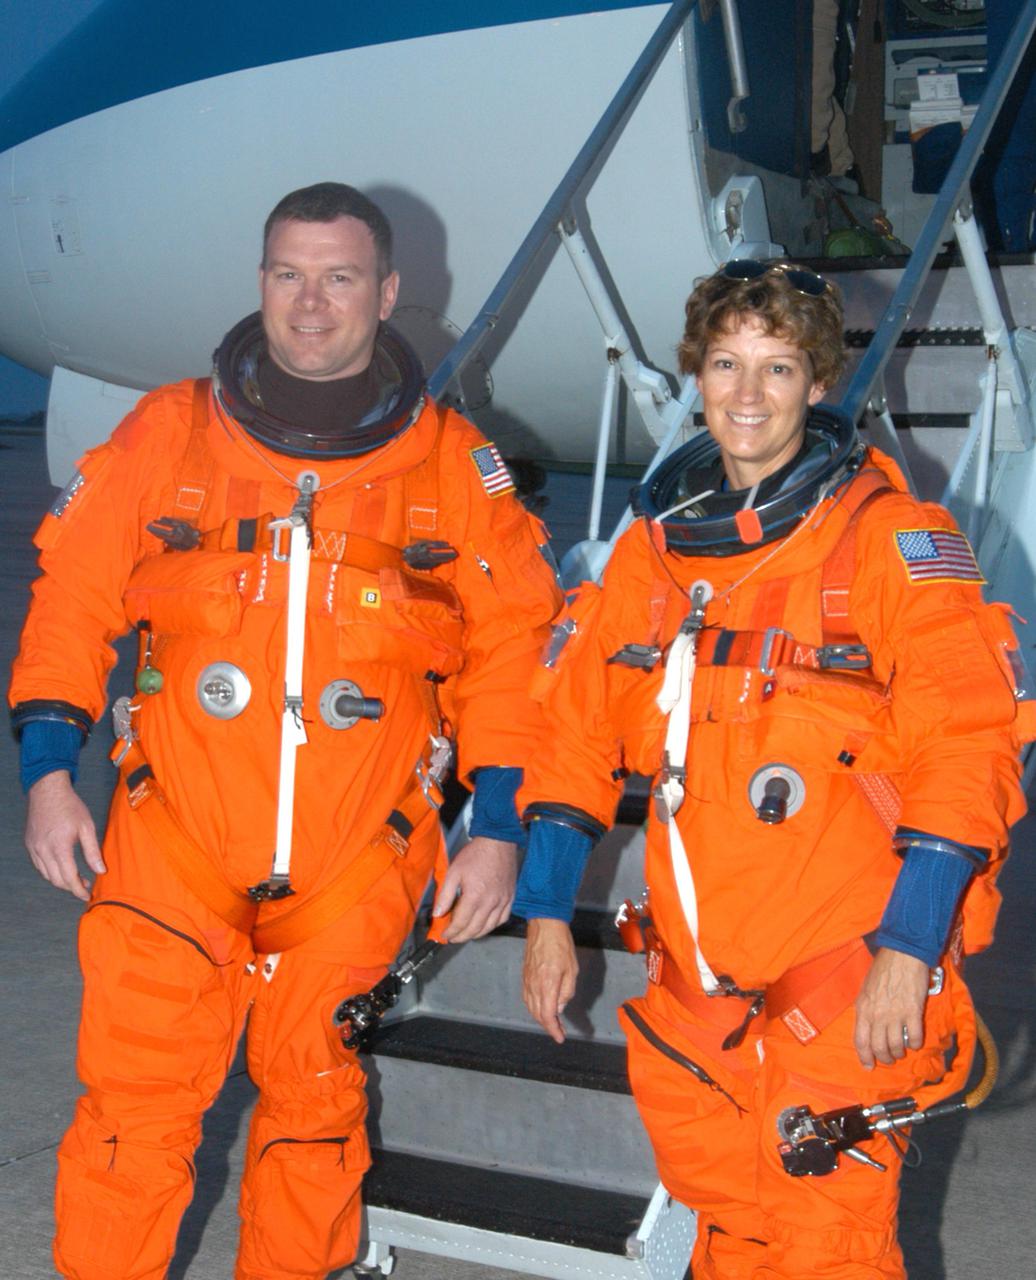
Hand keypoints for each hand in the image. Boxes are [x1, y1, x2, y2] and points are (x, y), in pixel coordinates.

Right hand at [25, 771, 104, 901]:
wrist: (47, 791)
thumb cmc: (70, 806)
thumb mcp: (87, 827)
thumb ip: (93, 851)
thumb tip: (101, 871)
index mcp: (59, 847)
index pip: (69, 878)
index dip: (79, 890)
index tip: (87, 896)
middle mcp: (43, 850)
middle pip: (56, 880)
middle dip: (71, 887)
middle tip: (85, 887)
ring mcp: (33, 848)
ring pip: (46, 875)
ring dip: (61, 881)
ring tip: (77, 878)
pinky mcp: (29, 845)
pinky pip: (39, 866)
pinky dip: (51, 872)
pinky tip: (62, 867)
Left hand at [431, 836, 516, 941]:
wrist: (498, 842)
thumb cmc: (474, 855)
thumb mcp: (454, 872)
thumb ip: (445, 895)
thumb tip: (438, 914)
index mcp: (475, 896)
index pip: (461, 923)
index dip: (451, 932)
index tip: (444, 934)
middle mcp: (490, 902)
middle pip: (475, 929)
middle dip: (461, 936)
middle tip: (453, 938)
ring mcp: (503, 901)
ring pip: (489, 927)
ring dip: (476, 934)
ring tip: (466, 934)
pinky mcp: (510, 897)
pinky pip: (503, 919)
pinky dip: (492, 926)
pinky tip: (485, 925)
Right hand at [523, 918, 577, 1043]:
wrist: (545, 925)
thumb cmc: (561, 945)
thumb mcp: (571, 970)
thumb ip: (566, 992)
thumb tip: (559, 1008)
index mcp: (547, 985)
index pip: (547, 1015)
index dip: (553, 1030)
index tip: (560, 1038)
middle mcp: (534, 985)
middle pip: (537, 1014)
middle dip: (548, 1025)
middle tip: (559, 1031)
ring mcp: (527, 980)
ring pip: (530, 1007)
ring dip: (540, 1018)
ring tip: (551, 1022)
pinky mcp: (524, 975)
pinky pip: (526, 997)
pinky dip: (533, 1007)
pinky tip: (540, 1007)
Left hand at [854, 946, 929, 1068]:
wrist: (903, 954)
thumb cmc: (883, 968)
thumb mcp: (866, 988)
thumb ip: (866, 1008)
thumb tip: (868, 1025)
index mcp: (863, 1008)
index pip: (860, 1040)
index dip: (865, 1057)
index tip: (869, 1066)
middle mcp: (877, 1015)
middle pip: (879, 1048)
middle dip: (884, 1058)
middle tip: (889, 1059)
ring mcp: (895, 1014)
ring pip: (896, 1046)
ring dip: (900, 1052)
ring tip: (902, 1051)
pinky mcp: (913, 1012)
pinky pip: (914, 1037)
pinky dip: (916, 1043)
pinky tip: (916, 1041)